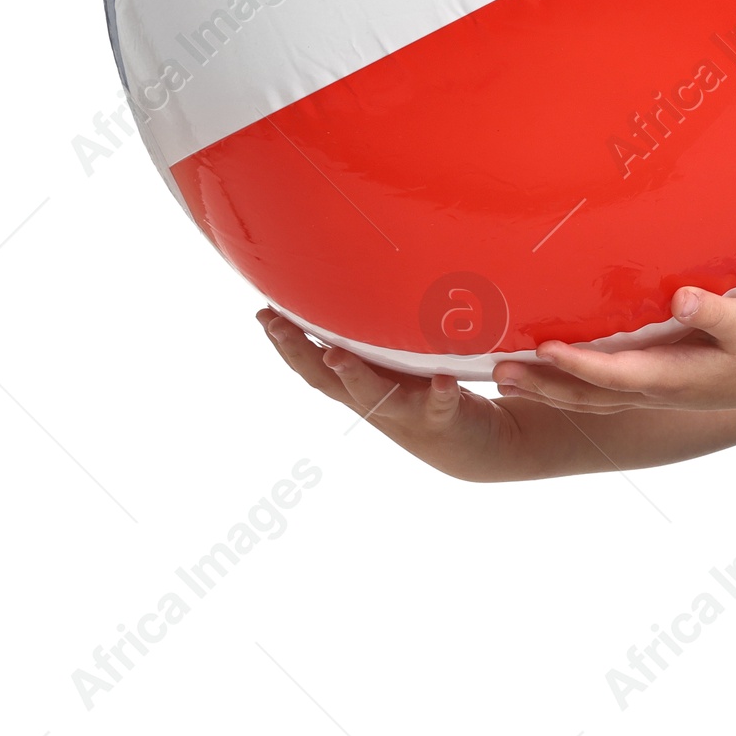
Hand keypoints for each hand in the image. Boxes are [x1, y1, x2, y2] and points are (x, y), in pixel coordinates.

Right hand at [259, 307, 515, 479]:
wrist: (474, 449)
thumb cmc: (430, 395)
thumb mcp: (400, 366)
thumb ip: (378, 339)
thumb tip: (356, 286)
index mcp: (360, 384)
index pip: (313, 363)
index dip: (285, 342)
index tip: (262, 312)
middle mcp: (374, 400)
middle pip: (327, 379)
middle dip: (298, 351)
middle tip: (276, 323)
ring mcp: (406, 412)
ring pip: (374, 397)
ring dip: (353, 376)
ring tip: (335, 355)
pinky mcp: (443, 419)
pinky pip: (440, 406)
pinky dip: (440, 394)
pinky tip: (444, 381)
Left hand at [493, 287, 735, 412]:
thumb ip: (715, 311)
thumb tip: (679, 298)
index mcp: (672, 377)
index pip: (613, 374)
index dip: (576, 364)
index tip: (542, 349)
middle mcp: (654, 390)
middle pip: (587, 395)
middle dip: (542, 385)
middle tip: (498, 372)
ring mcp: (651, 392)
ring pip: (588, 398)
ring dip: (546, 389)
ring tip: (505, 377)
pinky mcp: (654, 384)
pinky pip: (599, 391)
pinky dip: (567, 386)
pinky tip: (548, 372)